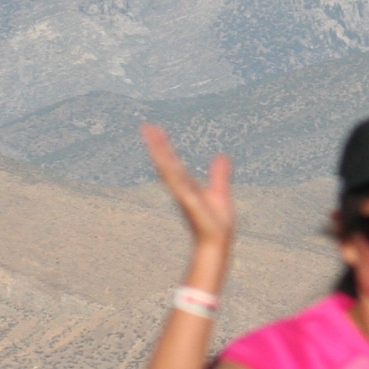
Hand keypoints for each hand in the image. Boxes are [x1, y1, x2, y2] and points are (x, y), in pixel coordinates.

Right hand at [141, 123, 234, 253]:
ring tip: (151, 135)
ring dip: (160, 153)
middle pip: (165, 162)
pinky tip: (166, 161)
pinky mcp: (189, 203)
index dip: (162, 145)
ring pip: (168, 170)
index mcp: (185, 185)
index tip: (152, 128)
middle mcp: (180, 188)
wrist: (217, 242)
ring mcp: (183, 195)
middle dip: (156, 145)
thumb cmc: (216, 223)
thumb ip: (219, 174)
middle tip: (145, 126)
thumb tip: (222, 155)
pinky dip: (172, 173)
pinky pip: (179, 184)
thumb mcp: (219, 192)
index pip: (171, 161)